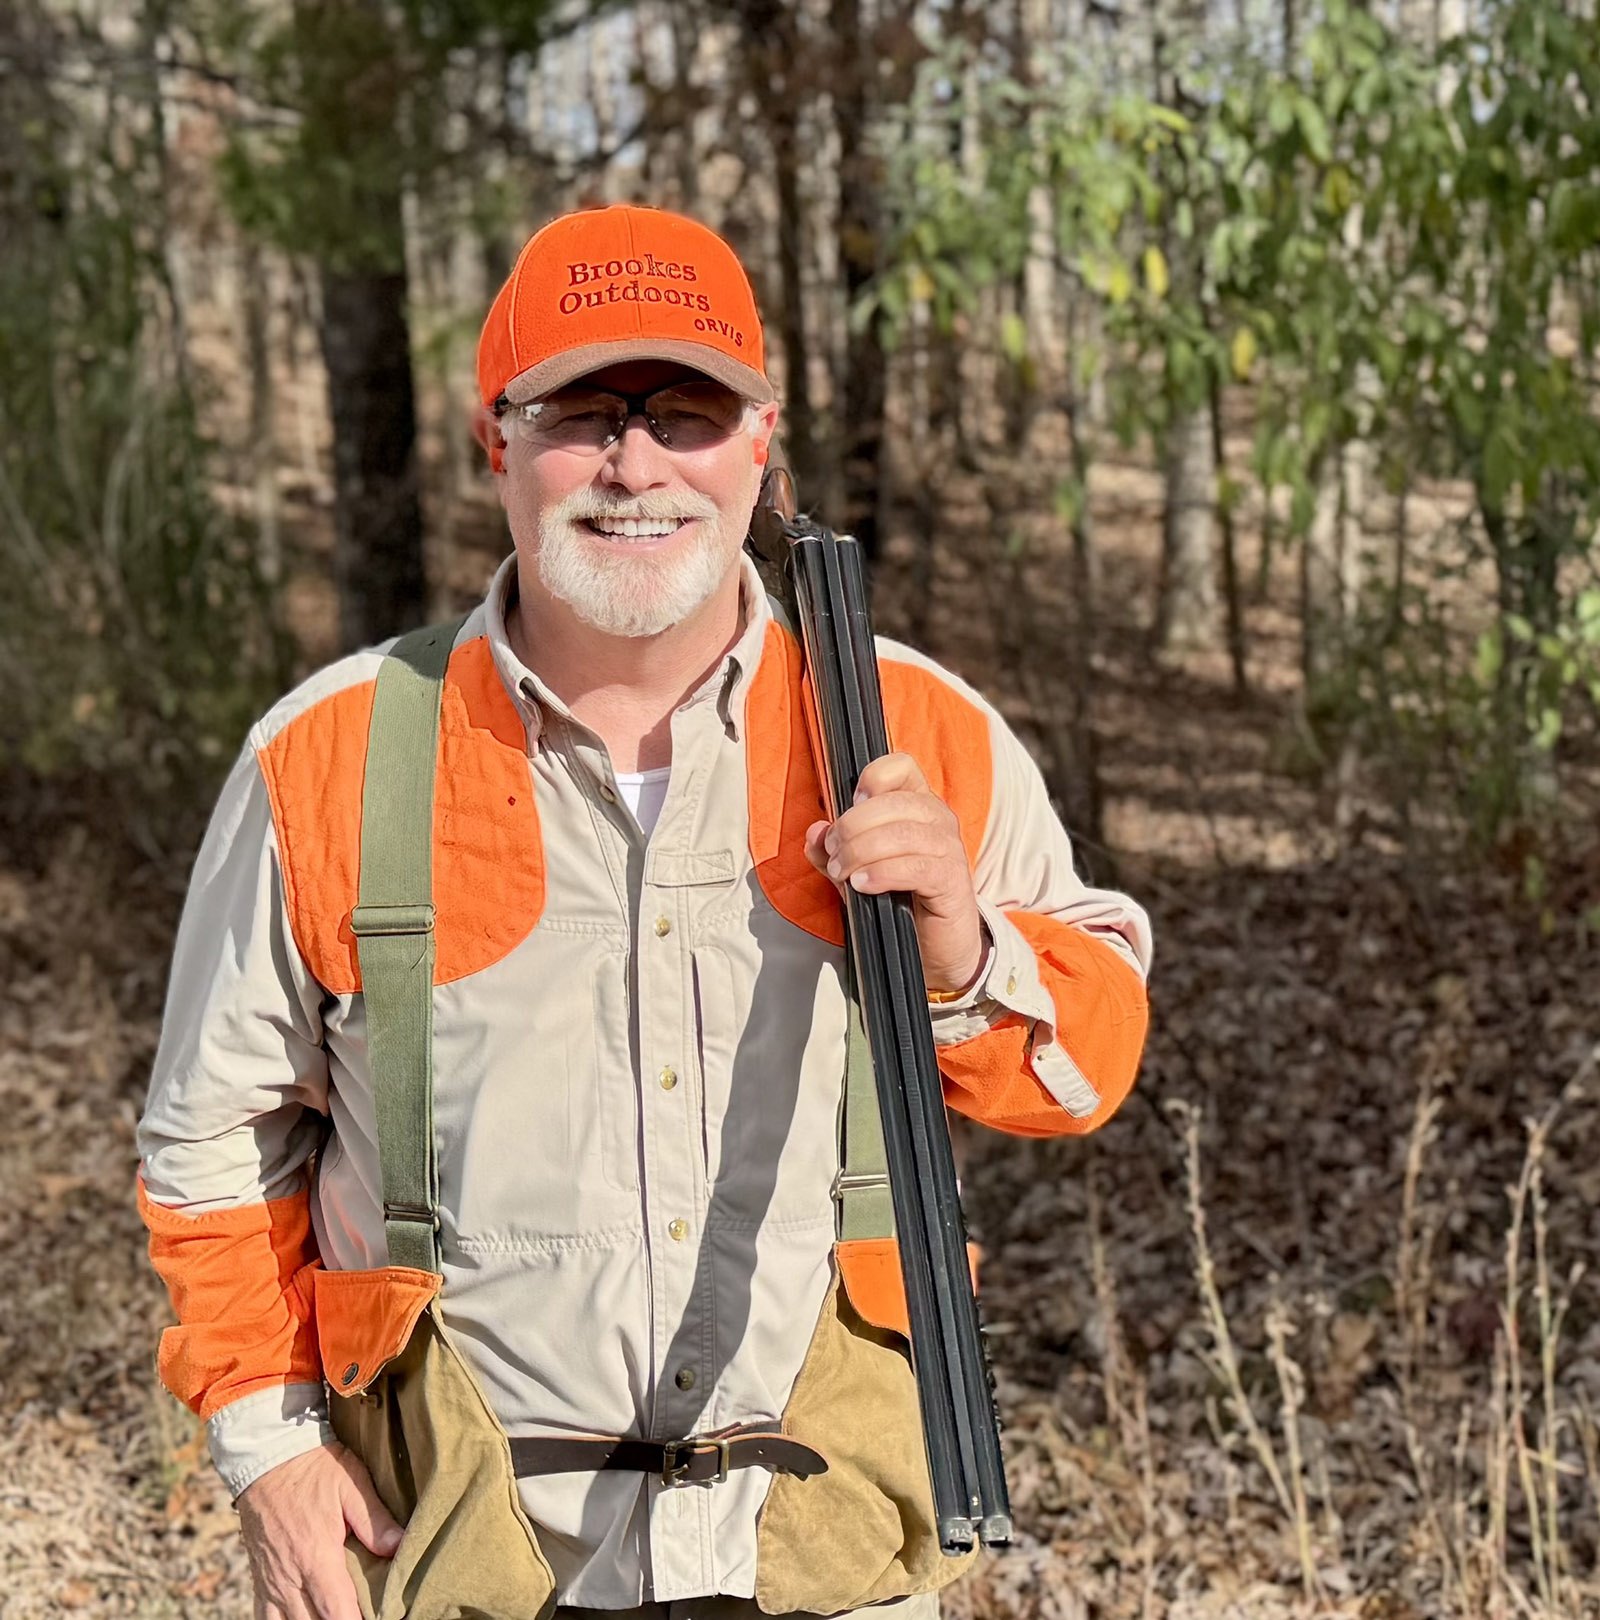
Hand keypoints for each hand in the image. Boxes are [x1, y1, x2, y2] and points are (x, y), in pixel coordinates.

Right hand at [237, 1441, 402, 1619]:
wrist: (266, 1456)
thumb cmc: (314, 1467)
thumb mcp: (351, 1483)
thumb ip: (375, 1520)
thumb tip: (400, 1547)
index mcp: (316, 1556)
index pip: (337, 1613)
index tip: (380, 1618)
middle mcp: (289, 1577)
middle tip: (364, 1613)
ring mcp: (271, 1582)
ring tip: (335, 1613)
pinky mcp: (259, 1580)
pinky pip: (265, 1619)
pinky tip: (305, 1618)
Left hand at [804, 751, 985, 995]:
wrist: (934, 946)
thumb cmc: (898, 899)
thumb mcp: (855, 870)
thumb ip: (832, 851)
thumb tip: (814, 832)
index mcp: (917, 804)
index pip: (901, 767)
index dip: (872, 779)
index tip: (849, 805)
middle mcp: (938, 819)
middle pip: (895, 802)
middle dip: (853, 826)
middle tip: (834, 852)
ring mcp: (949, 849)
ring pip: (904, 833)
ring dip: (863, 851)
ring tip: (845, 872)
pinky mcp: (952, 881)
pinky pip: (917, 866)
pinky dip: (883, 872)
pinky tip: (863, 884)